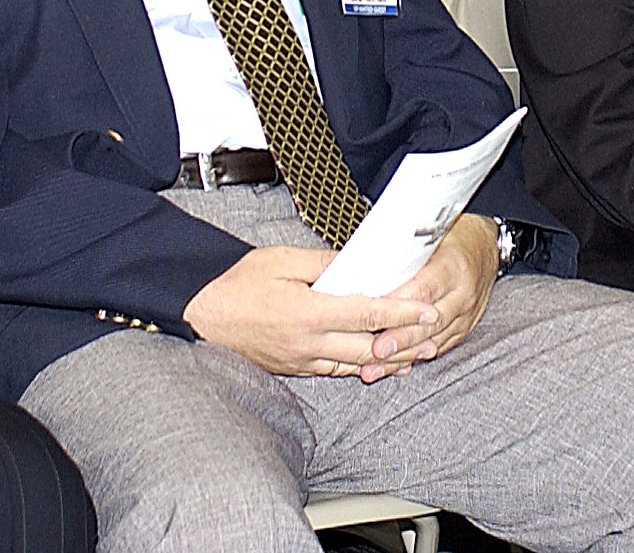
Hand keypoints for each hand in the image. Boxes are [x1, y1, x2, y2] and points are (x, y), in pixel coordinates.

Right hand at [181, 244, 436, 378]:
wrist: (201, 313)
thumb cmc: (237, 282)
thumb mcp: (281, 260)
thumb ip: (323, 264)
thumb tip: (357, 264)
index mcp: (307, 312)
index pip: (366, 314)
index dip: (401, 312)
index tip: (426, 309)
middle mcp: (307, 343)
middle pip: (368, 348)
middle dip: (404, 343)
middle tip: (432, 335)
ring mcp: (300, 360)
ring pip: (355, 366)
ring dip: (387, 361)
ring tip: (415, 354)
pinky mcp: (293, 369)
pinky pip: (334, 372)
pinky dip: (359, 368)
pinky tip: (374, 363)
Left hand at [374, 215, 495, 369]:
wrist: (486, 247)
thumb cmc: (453, 236)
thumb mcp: (432, 232)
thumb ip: (404, 249)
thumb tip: (364, 261)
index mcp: (454, 266)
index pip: (425, 288)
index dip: (399, 303)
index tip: (376, 313)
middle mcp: (464, 294)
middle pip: (430, 322)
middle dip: (401, 338)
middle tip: (376, 350)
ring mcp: (467, 315)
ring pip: (434, 341)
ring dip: (403, 355)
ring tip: (376, 366)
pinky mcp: (464, 329)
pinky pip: (439, 347)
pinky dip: (415, 358)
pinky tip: (394, 367)